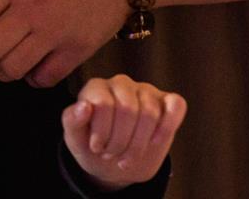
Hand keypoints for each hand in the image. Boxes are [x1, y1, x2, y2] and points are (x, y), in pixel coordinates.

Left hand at [60, 75, 185, 189]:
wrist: (115, 163)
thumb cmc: (93, 147)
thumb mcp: (74, 139)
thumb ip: (72, 121)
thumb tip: (84, 106)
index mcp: (96, 87)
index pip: (104, 104)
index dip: (102, 132)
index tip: (97, 148)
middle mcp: (121, 84)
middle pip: (128, 110)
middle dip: (120, 141)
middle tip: (112, 154)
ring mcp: (146, 91)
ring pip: (151, 112)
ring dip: (139, 144)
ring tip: (126, 156)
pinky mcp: (167, 102)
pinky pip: (176, 105)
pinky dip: (167, 127)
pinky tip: (154, 142)